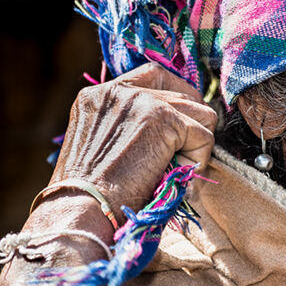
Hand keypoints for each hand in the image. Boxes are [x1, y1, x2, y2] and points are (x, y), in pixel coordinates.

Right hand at [50, 63, 216, 223]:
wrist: (82, 210)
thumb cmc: (89, 194)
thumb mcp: (98, 146)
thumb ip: (124, 127)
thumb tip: (168, 128)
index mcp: (97, 95)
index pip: (152, 75)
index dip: (175, 96)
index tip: (181, 124)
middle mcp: (117, 90)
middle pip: (181, 93)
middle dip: (190, 126)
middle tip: (181, 158)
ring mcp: (142, 101)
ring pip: (199, 113)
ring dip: (194, 145)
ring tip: (176, 171)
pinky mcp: (163, 119)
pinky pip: (203, 135)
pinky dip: (199, 159)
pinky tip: (179, 177)